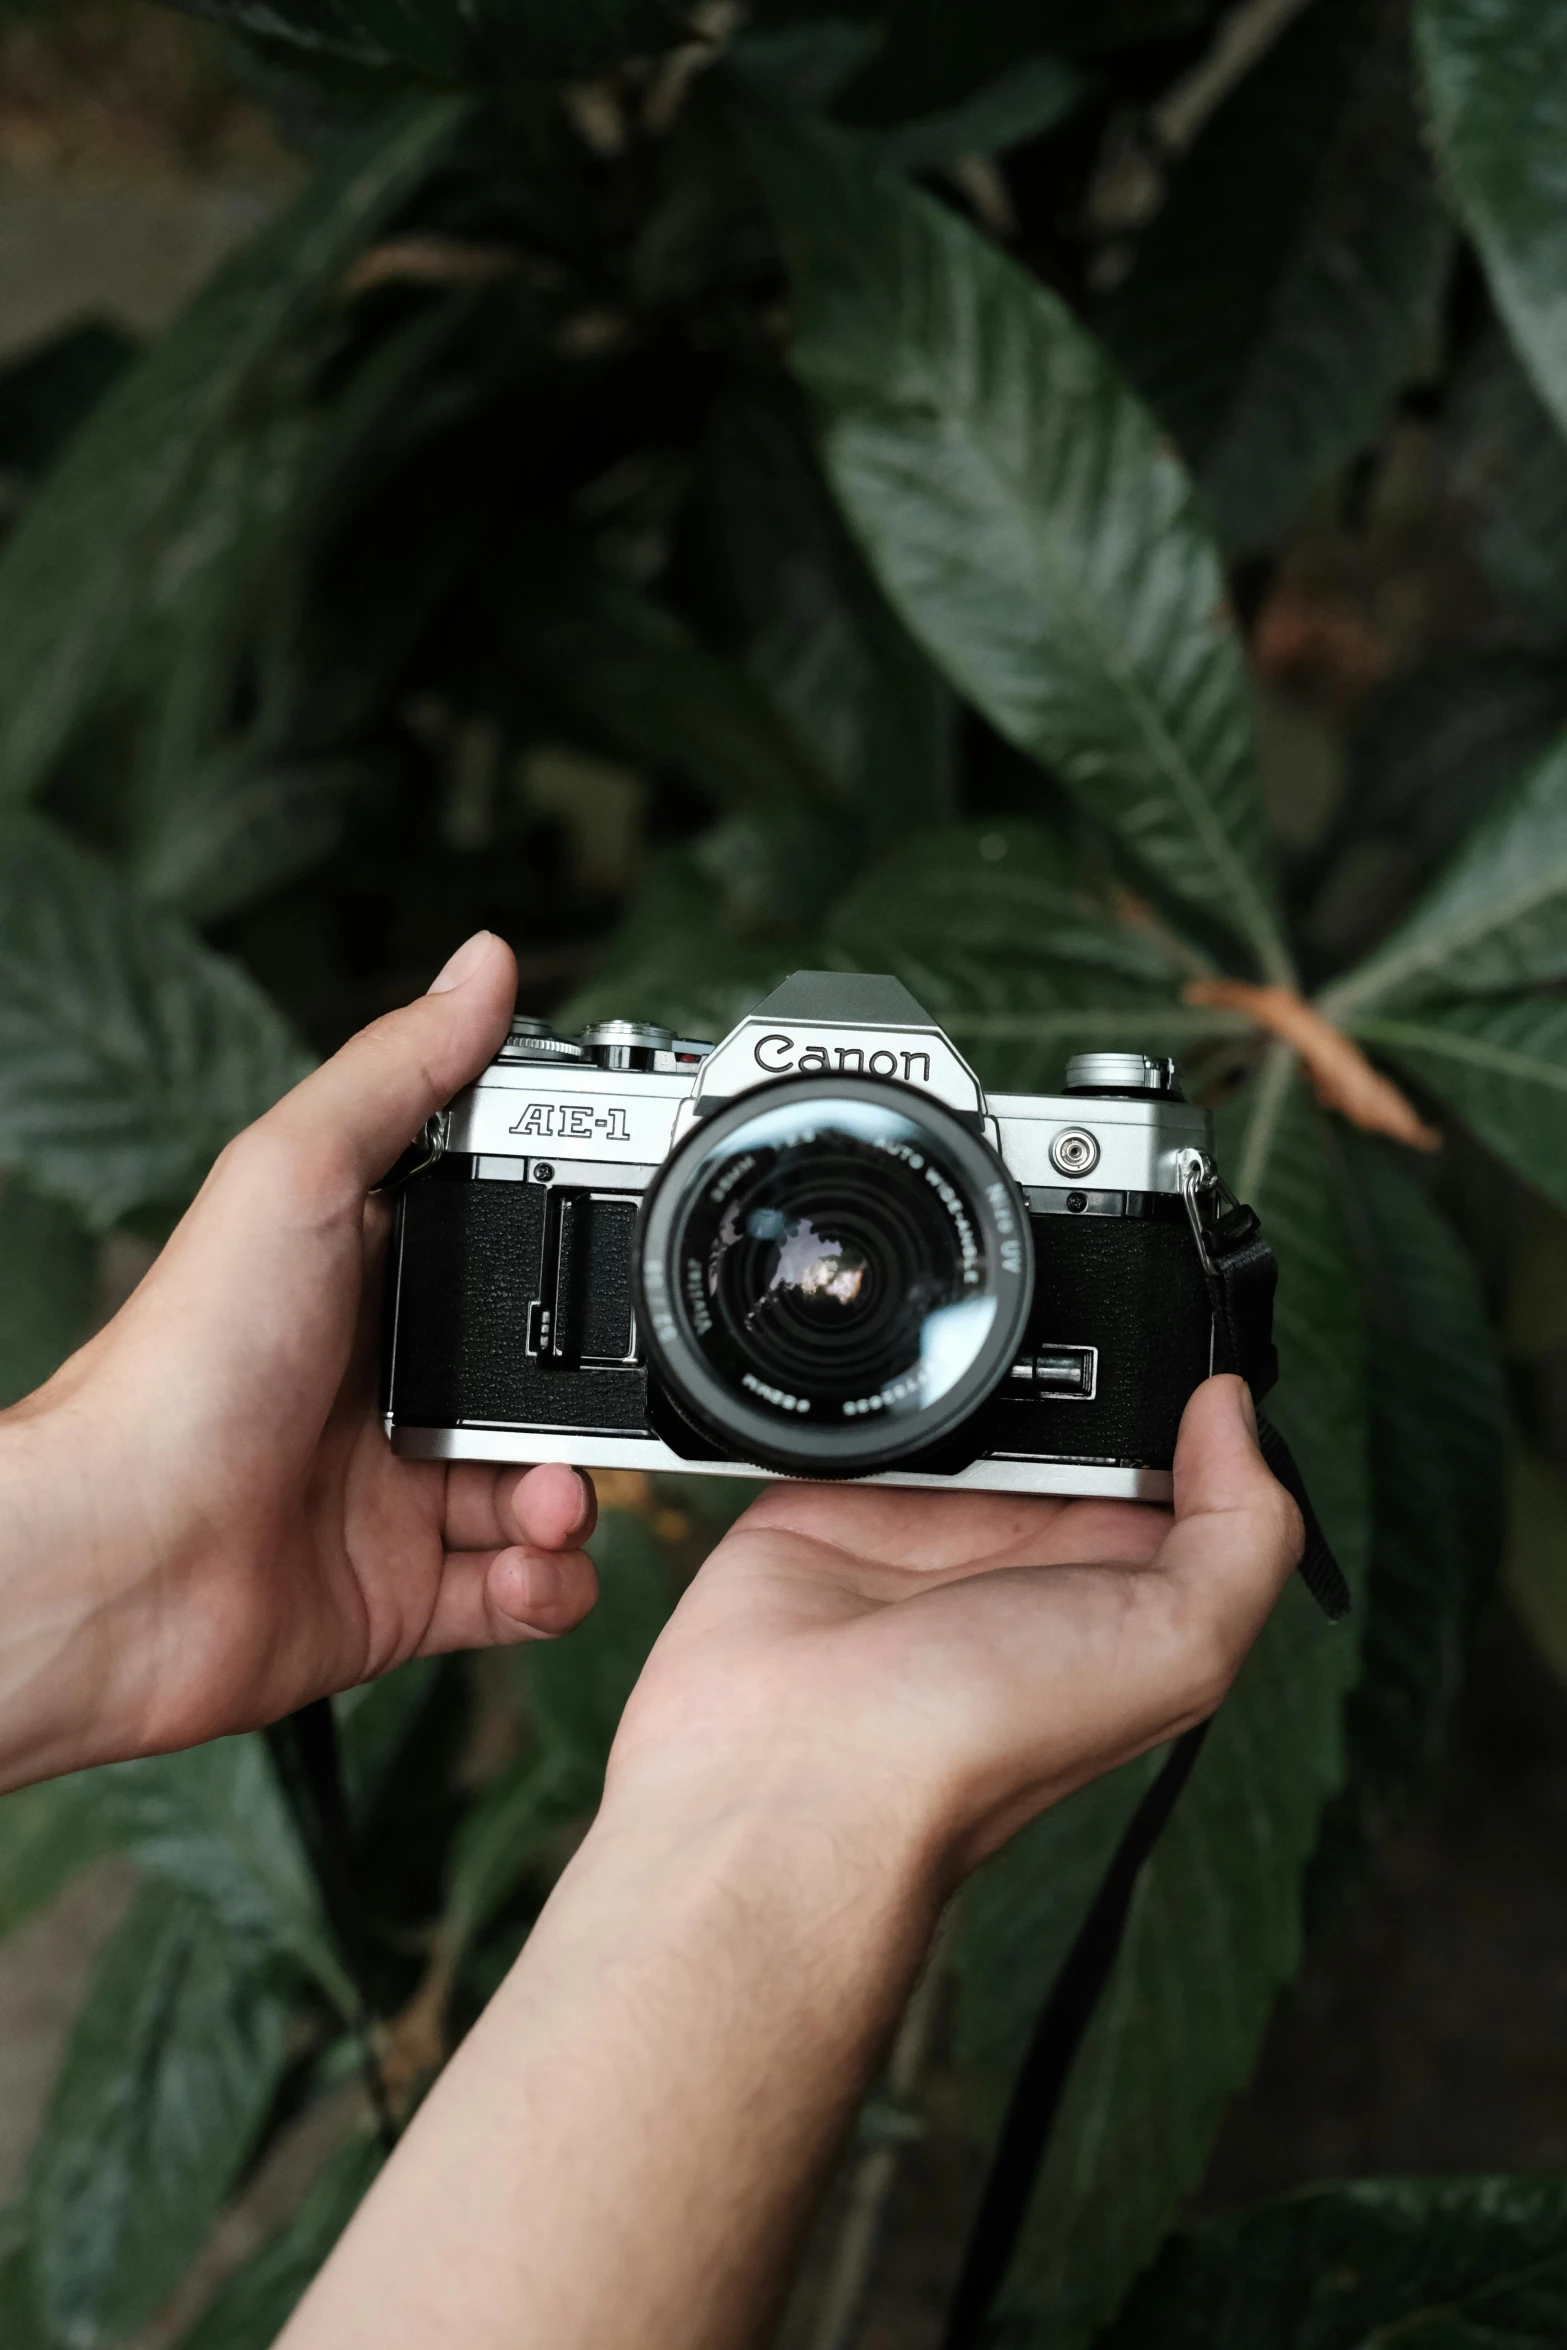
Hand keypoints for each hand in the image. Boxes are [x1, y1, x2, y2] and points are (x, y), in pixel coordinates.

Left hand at [0, 933, 598, 1789]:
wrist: (116, 1562)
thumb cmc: (181, 1366)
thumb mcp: (295, 1176)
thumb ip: (398, 1072)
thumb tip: (482, 964)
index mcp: (368, 1276)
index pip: (510, 1243)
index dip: (583, 1244)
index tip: (640, 1241)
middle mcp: (388, 1382)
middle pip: (551, 1379)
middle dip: (600, 1400)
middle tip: (604, 1410)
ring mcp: (399, 1489)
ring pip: (548, 1489)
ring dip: (577, 1499)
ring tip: (550, 1503)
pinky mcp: (406, 1593)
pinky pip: (520, 1591)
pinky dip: (550, 1586)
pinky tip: (529, 1568)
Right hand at [607, 1376, 1303, 1881]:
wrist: (798, 1766)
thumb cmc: (983, 1739)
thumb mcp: (1176, 1647)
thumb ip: (1240, 1532)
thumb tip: (1232, 1405)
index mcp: (1119, 1581)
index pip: (1178, 1458)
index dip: (1187, 1393)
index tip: (1190, 1328)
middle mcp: (1027, 1547)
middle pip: (1067, 1408)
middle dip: (1069, 1351)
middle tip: (1066, 1301)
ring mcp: (927, 1517)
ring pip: (966, 1390)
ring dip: (964, 1350)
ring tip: (968, 1314)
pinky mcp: (837, 1493)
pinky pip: (862, 1402)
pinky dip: (868, 1370)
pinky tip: (880, 1341)